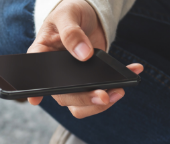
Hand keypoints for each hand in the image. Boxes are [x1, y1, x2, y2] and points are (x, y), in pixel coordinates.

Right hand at [26, 0, 142, 118]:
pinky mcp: (89, 80)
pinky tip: (133, 70)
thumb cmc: (70, 12)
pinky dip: (117, 86)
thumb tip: (83, 54)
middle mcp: (54, 74)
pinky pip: (100, 92)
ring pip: (80, 104)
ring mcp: (72, 80)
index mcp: (41, 57)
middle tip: (104, 95)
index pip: (36, 77)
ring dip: (101, 103)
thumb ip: (72, 32)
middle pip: (63, 96)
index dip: (36, 91)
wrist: (87, 14)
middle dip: (84, 99)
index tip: (36, 100)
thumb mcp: (68, 15)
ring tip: (120, 90)